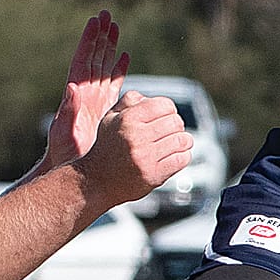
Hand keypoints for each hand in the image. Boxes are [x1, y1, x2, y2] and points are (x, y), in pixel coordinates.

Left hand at [43, 12, 128, 169]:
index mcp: (77, 95)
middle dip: (100, 37)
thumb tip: (71, 87)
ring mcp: (94, 99)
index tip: (95, 21)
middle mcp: (85, 93)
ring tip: (115, 28)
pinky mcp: (104, 108)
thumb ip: (69, 111)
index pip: (83, 61)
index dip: (89, 41)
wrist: (71, 170)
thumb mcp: (65, 133)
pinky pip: (113, 84)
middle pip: (94, 58)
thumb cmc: (65, 155)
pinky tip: (124, 57)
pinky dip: (118, 69)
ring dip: (109, 47)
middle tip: (106, 15)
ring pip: (103, 67)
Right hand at [78, 90, 191, 211]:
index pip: (165, 105)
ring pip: (182, 140)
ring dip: (182, 141)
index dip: (169, 110)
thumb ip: (129, 102)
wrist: (96, 181)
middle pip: (176, 122)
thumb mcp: (110, 118)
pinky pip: (182, 159)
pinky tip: (174, 156)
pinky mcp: (153, 174)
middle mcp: (136, 136)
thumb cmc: (107, 147)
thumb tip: (149, 98)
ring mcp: (145, 157)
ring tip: (174, 144)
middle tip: (169, 132)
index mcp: (127, 119)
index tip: (164, 117)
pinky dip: (183, 156)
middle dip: (176, 126)